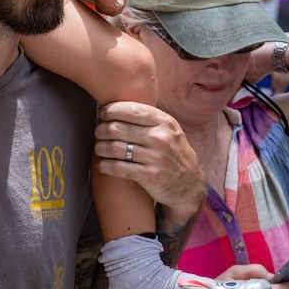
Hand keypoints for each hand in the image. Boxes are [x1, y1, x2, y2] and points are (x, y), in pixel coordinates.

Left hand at [94, 101, 205, 222]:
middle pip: (117, 128)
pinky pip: (118, 168)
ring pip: (114, 148)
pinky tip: (102, 165)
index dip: (111, 110)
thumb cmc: (172, 152)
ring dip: (100, 148)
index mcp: (164, 122)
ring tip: (99, 148)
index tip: (103, 114)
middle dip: (101, 130)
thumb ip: (148, 117)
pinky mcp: (150, 176)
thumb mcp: (168, 129)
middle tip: (98, 133)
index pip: (130, 110)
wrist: (189, 184)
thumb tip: (117, 104)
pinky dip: (105, 166)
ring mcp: (156, 157)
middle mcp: (161, 138)